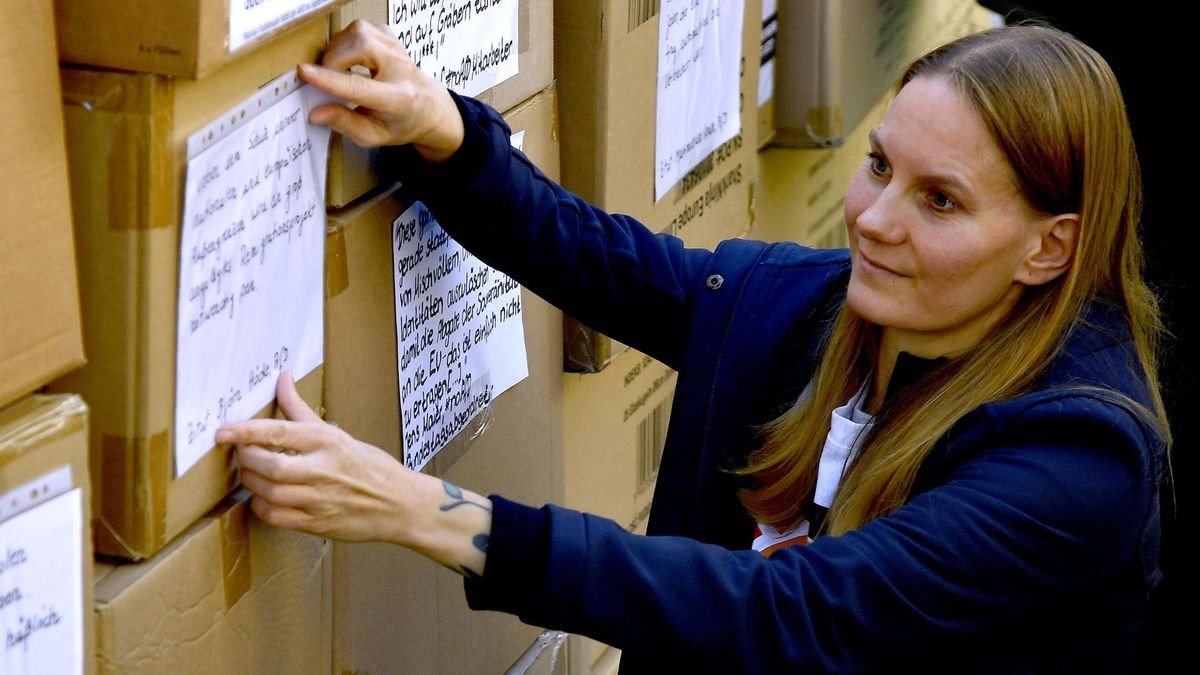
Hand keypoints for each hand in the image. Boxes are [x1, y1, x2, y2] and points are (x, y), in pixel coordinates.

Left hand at [216, 371, 413, 542]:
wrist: (398, 504)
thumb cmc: (368, 465)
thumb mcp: (336, 434)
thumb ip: (300, 408)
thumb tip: (282, 376)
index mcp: (327, 441)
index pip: (278, 432)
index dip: (245, 432)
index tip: (222, 431)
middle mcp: (323, 469)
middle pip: (269, 465)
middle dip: (246, 459)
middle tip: (239, 453)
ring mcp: (320, 498)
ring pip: (269, 492)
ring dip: (251, 482)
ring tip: (250, 472)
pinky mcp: (317, 523)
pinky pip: (276, 517)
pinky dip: (262, 507)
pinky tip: (264, 497)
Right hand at [298, 19, 464, 161]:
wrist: (429, 108)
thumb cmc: (399, 124)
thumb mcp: (373, 136)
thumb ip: (345, 124)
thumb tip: (315, 113)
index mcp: (398, 99)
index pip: (359, 86)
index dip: (329, 79)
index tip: (304, 72)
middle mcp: (400, 68)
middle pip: (360, 47)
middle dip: (333, 61)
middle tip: (327, 79)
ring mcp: (397, 48)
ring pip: (359, 31)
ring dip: (339, 49)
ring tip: (339, 68)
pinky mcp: (391, 37)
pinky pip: (362, 27)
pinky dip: (348, 39)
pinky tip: (350, 57)